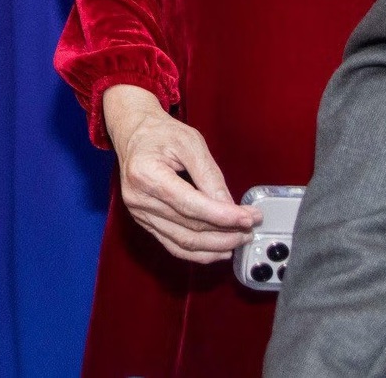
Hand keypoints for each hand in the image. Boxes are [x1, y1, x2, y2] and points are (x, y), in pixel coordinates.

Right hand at [104, 84, 258, 262]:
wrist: (134, 133)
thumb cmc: (160, 133)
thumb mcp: (190, 143)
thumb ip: (210, 176)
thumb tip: (231, 207)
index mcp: (145, 174)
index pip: (190, 205)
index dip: (223, 216)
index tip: (249, 217)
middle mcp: (138, 198)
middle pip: (189, 227)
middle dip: (226, 231)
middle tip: (251, 226)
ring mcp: (139, 212)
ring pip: (184, 242)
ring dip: (217, 245)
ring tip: (241, 238)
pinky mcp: (145, 221)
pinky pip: (174, 245)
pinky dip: (200, 253)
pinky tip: (220, 250)